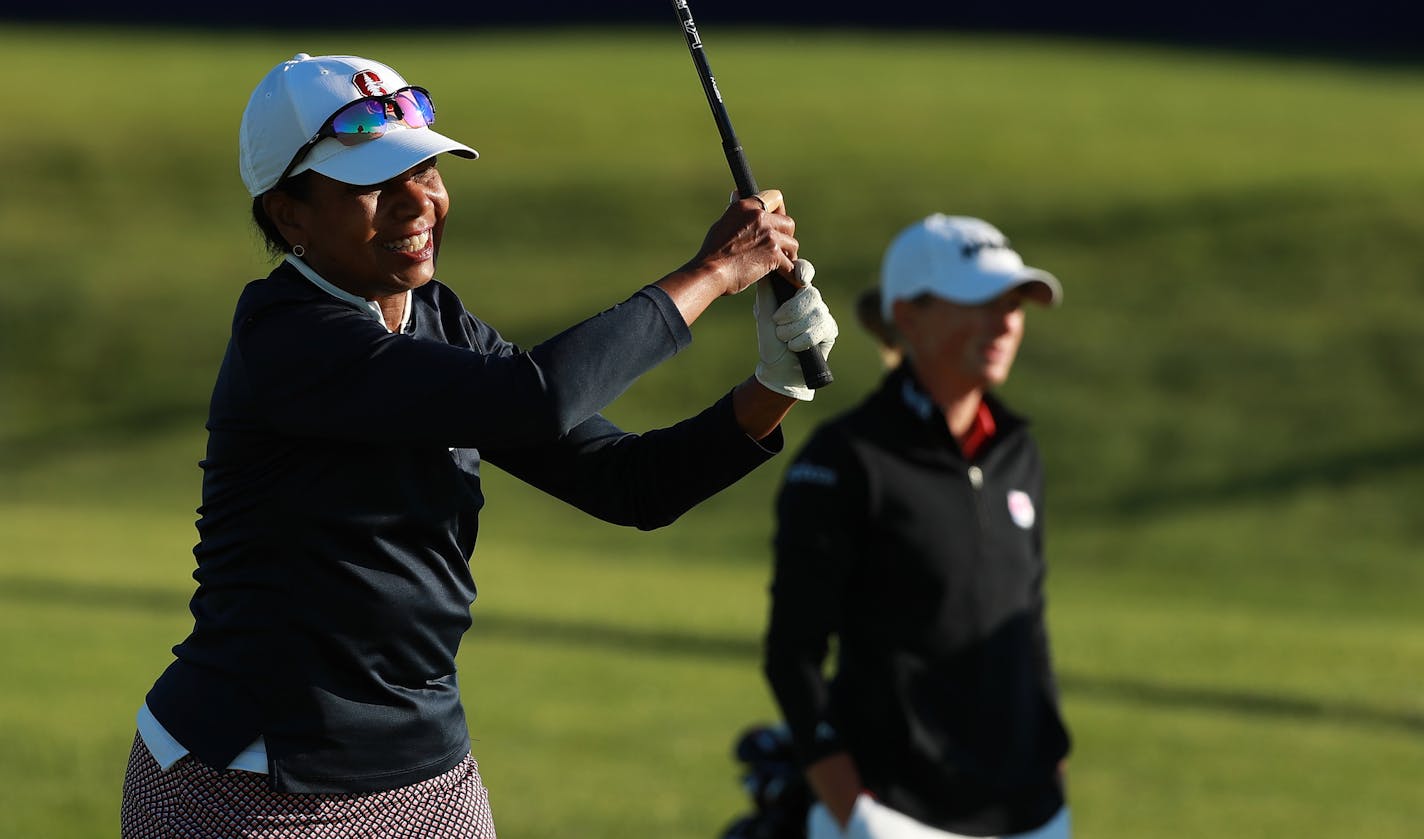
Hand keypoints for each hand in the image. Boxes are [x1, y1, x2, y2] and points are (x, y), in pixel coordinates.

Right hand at [692, 190, 798, 295]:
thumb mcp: (722, 223)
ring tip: (780, 264)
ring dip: (788, 254)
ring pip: (792, 243)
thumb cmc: (711, 253)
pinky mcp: (774, 253)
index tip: (776, 223)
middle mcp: (759, 216)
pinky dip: (789, 273)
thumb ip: (737, 213)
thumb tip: (737, 195)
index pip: (774, 198)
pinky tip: (785, 278)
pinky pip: (791, 264)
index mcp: (746, 206)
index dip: (779, 211)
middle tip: (779, 247)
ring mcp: (769, 235)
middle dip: (786, 235)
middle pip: (788, 222)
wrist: (709, 272)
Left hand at [754, 258, 836, 400]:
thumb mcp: (763, 312)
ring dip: (794, 328)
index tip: (800, 279)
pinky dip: (803, 340)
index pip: (804, 270)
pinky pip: (821, 329)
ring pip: (815, 313)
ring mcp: (822, 314)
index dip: (804, 270)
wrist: (777, 367)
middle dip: (792, 310)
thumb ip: (767, 289)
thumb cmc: (769, 339)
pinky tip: (794, 346)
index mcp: (794, 289)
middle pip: (811, 293)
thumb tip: (768, 266)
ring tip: (783, 338)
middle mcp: (810, 299)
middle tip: (777, 323)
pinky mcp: (830, 330)